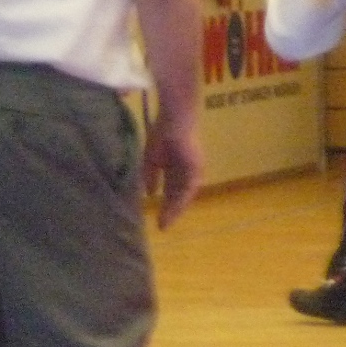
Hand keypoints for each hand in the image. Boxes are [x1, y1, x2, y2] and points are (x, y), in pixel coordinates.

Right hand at [142, 115, 203, 229]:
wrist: (175, 120)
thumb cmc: (163, 134)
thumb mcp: (151, 159)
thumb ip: (151, 176)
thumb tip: (149, 193)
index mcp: (177, 170)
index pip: (171, 191)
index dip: (165, 205)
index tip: (157, 219)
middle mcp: (187, 173)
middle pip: (178, 196)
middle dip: (170, 211)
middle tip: (162, 226)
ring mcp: (193, 171)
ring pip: (184, 195)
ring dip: (175, 209)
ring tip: (166, 221)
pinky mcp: (195, 168)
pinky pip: (187, 188)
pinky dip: (180, 199)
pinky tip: (173, 209)